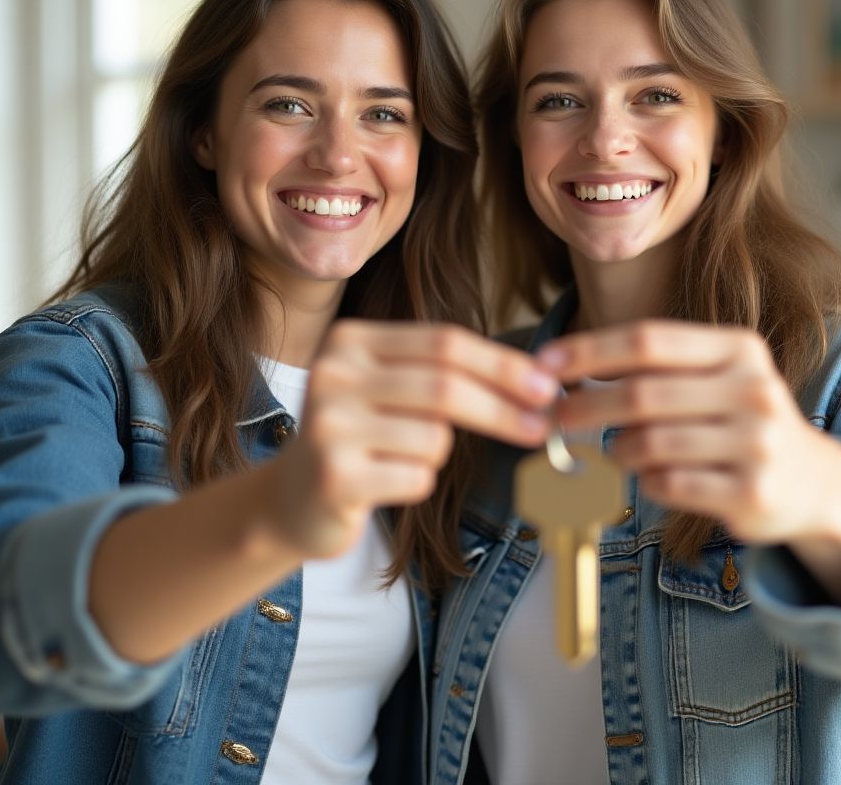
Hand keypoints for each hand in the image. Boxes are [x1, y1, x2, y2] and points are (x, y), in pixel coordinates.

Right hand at [266, 321, 557, 559]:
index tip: (547, 386)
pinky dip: (417, 483)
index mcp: (351, 340)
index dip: (502, 364)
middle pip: (444, 386)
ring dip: (439, 454)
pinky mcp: (333, 476)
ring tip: (399, 459)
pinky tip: (382, 483)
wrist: (293, 499)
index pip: (444, 342)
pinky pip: (417, 477)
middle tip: (541, 427)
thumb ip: (447, 373)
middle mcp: (333, 373)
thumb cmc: (362, 438)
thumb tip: (538, 382)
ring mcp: (328, 425)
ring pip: (435, 438)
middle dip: (503, 408)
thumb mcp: (391, 388)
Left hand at [538, 321, 840, 601]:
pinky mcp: (751, 493)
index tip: (543, 364)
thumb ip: (654, 369)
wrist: (813, 482)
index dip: (587, 351)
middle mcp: (753, 389)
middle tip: (554, 419)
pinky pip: (668, 484)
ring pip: (649, 443)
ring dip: (619, 450)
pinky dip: (646, 482)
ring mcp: (757, 443)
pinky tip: (654, 477)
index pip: (646, 340)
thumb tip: (562, 369)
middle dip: (584, 406)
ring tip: (619, 452)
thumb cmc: (739, 421)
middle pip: (641, 394)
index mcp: (738, 348)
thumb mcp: (715, 377)